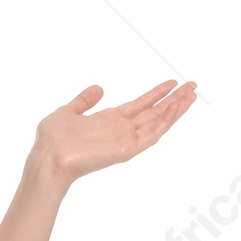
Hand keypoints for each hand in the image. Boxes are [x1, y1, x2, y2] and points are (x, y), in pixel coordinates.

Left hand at [31, 78, 196, 187]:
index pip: (139, 105)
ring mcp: (125, 140)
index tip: (172, 83)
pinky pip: (152, 134)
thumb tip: (99, 88)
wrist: (48, 157)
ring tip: (192, 93)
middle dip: (174, 99)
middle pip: (154, 113)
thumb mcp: (67, 112)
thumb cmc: (52, 141)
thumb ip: (83, 101)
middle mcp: (121, 130)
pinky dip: (166, 121)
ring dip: (176, 108)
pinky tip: (177, 108)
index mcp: (109, 121)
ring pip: (158, 122)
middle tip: (193, 85)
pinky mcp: (127, 149)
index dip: (156, 94)